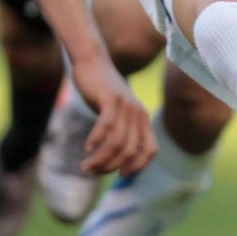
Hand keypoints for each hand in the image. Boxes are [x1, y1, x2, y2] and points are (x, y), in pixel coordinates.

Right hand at [70, 48, 154, 177]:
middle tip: (91, 171)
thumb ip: (121, 131)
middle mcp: (138, 113)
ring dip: (100, 159)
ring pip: (116, 143)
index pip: (151, 151)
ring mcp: (125, 105)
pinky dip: (96, 140)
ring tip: (85, 166)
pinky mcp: (110, 98)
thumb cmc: (101, 90)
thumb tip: (118, 161)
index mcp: (143, 118)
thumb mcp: (116, 112)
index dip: (138, 167)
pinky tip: (86, 148)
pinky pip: (106, 126)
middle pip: (129, 151)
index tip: (120, 175)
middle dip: (110, 167)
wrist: (91, 60)